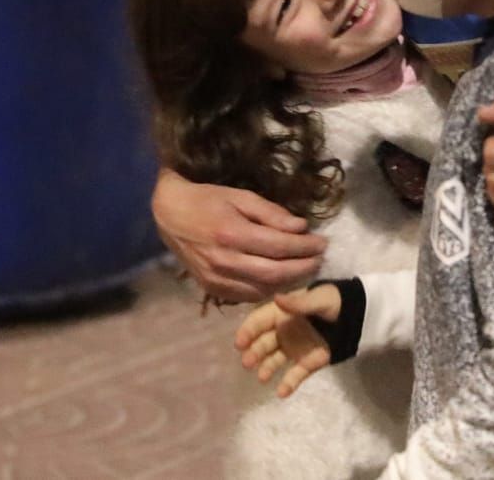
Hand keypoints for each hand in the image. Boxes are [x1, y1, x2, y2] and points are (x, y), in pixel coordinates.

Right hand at [152, 169, 326, 302]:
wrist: (169, 213)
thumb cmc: (208, 199)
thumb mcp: (241, 196)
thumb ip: (271, 213)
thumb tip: (301, 227)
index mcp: (232, 233)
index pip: (280, 247)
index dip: (306, 247)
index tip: (323, 243)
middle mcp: (224, 260)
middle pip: (276, 273)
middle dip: (304, 267)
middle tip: (320, 259)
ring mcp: (216, 278)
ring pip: (264, 289)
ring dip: (290, 282)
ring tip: (306, 269)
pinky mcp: (211, 288)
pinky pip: (247, 296)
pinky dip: (269, 290)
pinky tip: (281, 280)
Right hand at [234, 284, 341, 397]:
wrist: (359, 317)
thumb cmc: (336, 302)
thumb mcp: (319, 299)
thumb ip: (298, 303)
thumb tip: (276, 299)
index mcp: (283, 313)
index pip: (259, 322)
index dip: (248, 331)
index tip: (239, 343)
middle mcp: (284, 332)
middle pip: (263, 343)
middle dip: (254, 352)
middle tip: (247, 363)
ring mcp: (295, 349)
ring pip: (275, 361)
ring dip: (267, 369)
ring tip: (262, 377)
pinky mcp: (308, 363)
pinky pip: (295, 375)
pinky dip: (288, 384)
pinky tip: (281, 393)